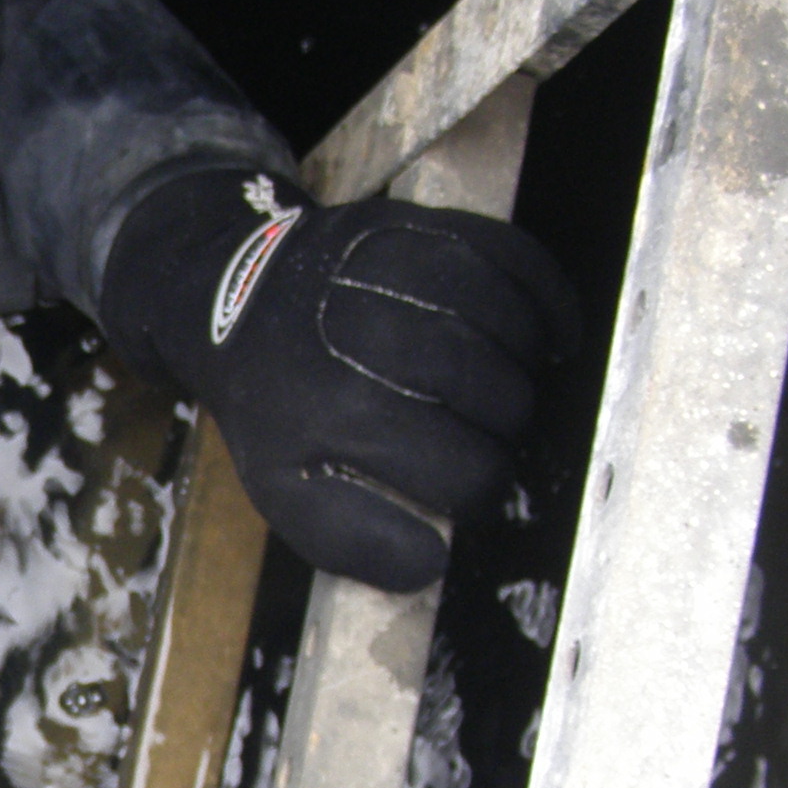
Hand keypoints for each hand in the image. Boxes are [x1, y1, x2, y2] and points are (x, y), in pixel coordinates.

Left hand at [101, 168, 581, 590]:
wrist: (238, 297)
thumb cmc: (277, 404)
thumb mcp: (283, 487)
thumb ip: (350, 539)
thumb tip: (429, 562)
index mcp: (333, 413)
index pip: (461, 472)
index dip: (479, 492)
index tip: (469, 490)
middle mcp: (365, 338)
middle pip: (497, 403)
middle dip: (509, 434)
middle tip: (494, 439)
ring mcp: (394, 271)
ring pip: (512, 334)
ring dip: (530, 373)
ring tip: (512, 393)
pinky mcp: (418, 224)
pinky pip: (514, 262)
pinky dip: (547, 303)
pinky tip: (549, 339)